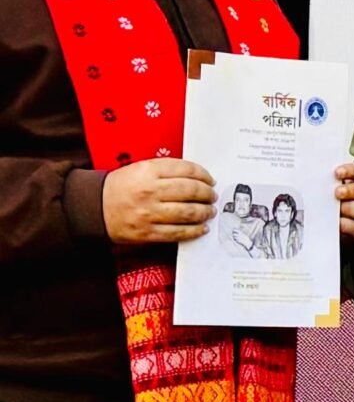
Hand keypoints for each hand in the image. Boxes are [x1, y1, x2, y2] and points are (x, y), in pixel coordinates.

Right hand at [101, 158, 215, 244]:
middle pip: (191, 191)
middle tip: (212, 196)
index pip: (187, 170)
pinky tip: (201, 228)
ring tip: (209, 211)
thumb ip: (167, 170)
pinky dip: (194, 231)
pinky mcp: (147, 232)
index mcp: (149, 171)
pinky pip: (177, 233)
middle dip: (207, 194)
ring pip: (188, 212)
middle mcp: (150, 191)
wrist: (93, 207)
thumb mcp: (141, 168)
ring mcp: (148, 213)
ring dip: (205, 212)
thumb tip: (198, 177)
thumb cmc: (121, 187)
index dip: (204, 175)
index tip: (210, 180)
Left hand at [333, 160, 353, 239]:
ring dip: (353, 209)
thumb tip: (313, 176)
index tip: (336, 173)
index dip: (353, 171)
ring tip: (338, 209)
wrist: (326, 219)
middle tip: (337, 192)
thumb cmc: (328, 196)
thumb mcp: (329, 184)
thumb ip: (327, 179)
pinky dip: (348, 225)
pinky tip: (337, 222)